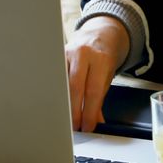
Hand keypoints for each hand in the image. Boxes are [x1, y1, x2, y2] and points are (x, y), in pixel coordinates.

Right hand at [65, 16, 129, 131]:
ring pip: (62, 83)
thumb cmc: (103, 59)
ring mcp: (66, 53)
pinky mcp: (56, 55)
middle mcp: (83, 54)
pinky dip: (56, 92)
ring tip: (65, 119)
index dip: (89, 112)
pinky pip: (55, 77)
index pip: (93, 91)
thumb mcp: (107, 77)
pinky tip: (56, 104)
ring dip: (63, 104)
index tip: (87, 126)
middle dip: (74, 111)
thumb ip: (100, 99)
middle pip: (75, 88)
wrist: (99, 35)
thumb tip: (95, 122)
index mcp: (100, 60)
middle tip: (74, 127)